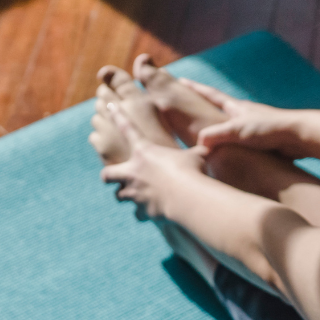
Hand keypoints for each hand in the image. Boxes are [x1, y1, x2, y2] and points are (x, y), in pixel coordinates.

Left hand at [99, 103, 207, 219]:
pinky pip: (138, 214)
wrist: (186, 197)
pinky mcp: (142, 210)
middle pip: (107, 174)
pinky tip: (152, 214)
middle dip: (109, 176)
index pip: (127, 127)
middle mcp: (133, 172)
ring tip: (136, 197)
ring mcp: (135, 193)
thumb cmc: (192, 171)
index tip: (109, 105)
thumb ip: (198, 152)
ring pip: (119, 196)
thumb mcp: (198, 155)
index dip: (117, 115)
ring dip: (126, 196)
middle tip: (113, 176)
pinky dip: (144, 214)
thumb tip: (211, 146)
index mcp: (144, 152)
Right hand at [180, 79, 308, 157]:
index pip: (210, 95)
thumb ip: (216, 135)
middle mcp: (244, 115)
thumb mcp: (238, 131)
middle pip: (218, 108)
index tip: (180, 80)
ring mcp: (253, 127)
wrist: (299, 136)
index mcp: (236, 108)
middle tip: (188, 102)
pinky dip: (229, 145)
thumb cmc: (270, 130)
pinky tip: (228, 153)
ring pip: (229, 127)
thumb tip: (199, 143)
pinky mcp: (262, 142)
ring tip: (205, 131)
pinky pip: (239, 143)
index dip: (194, 88)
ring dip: (217, 127)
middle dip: (203, 105)